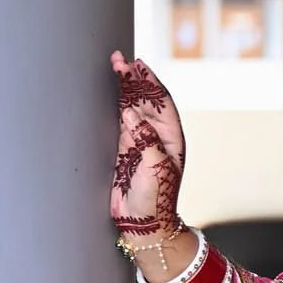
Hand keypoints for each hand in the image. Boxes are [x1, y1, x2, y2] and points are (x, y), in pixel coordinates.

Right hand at [109, 52, 185, 235]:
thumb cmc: (156, 199)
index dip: (150, 82)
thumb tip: (131, 112)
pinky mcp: (124, 149)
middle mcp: (156, 136)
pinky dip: (115, 104)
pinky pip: (120, 121)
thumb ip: (145, 139)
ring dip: (124, 88)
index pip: (161, 102)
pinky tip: (111, 91)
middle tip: (119, 60)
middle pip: (145, 100)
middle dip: (134, 79)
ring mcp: (140, 141)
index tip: (137, 64)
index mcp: (171, 139)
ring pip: (131, 107)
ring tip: (115, 66)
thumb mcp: (155, 168)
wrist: (143, 223)